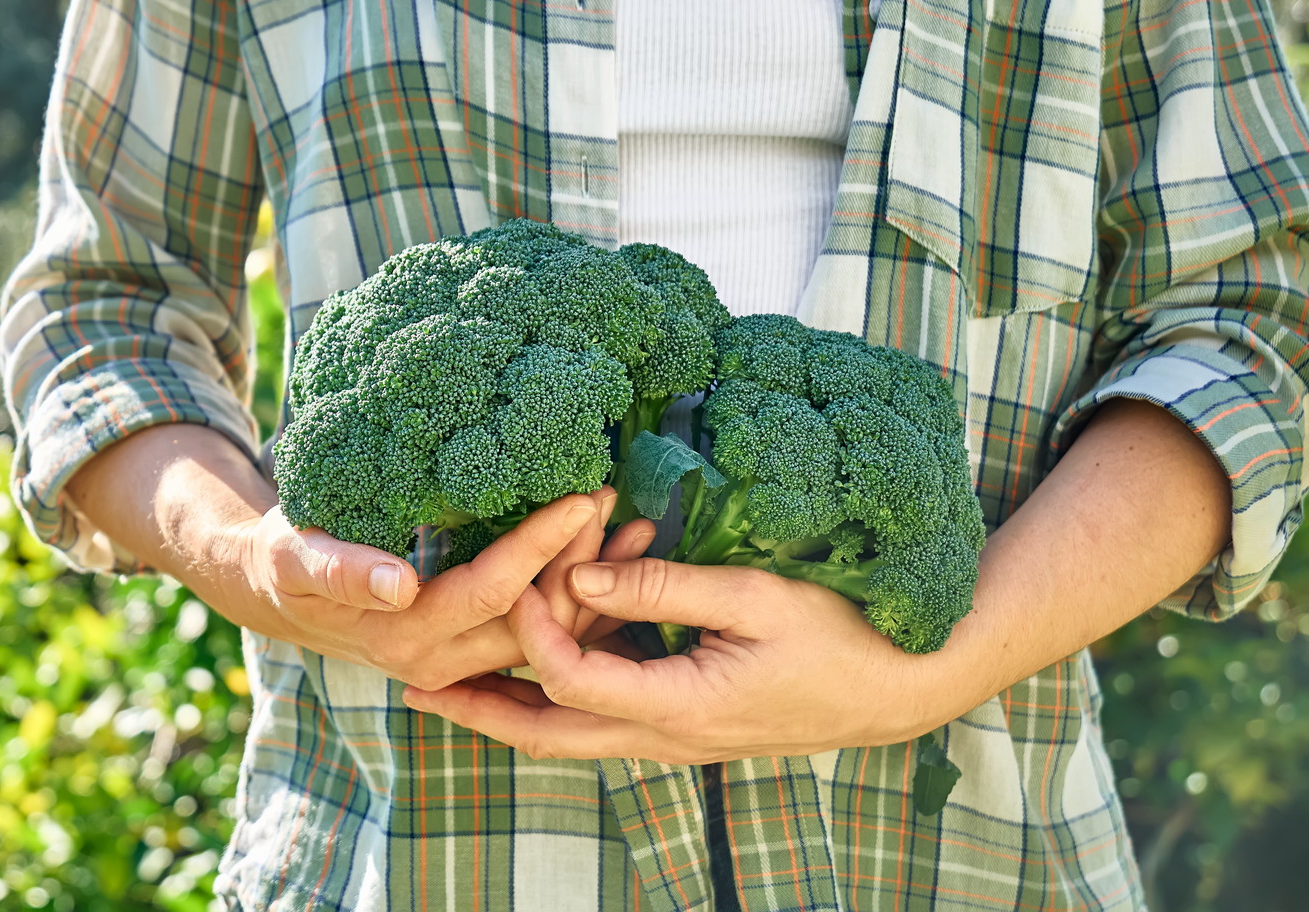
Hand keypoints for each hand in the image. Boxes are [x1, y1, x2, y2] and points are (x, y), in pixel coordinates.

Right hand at [240, 488, 632, 689]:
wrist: (282, 594)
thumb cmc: (288, 561)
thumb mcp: (297, 556)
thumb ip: (342, 570)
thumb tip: (397, 584)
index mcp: (407, 634)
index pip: (493, 591)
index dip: (538, 546)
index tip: (579, 498)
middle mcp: (445, 659)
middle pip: (536, 617)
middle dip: (582, 560)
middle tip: (614, 499)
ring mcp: (466, 660)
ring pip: (549, 631)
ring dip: (595, 582)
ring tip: (637, 527)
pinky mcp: (477, 649)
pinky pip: (544, 632)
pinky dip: (585, 597)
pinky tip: (617, 556)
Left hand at [402, 557, 956, 763]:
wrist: (900, 690)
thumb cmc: (840, 634)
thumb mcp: (756, 596)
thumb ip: (662, 586)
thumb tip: (578, 576)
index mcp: (679, 706)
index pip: (572, 680)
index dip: (533, 631)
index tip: (514, 577)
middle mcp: (665, 737)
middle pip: (548, 737)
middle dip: (479, 712)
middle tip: (414, 688)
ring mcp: (673, 739)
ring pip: (571, 736)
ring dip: (511, 710)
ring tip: (450, 683)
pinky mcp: (683, 724)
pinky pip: (603, 720)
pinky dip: (559, 698)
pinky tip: (532, 669)